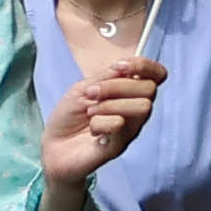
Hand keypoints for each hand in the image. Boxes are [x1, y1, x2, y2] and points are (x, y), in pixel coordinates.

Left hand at [41, 52, 161, 194]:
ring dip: (109, 105)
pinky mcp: (122, 145)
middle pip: (149, 88)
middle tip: (91, 95)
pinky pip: (120, 125)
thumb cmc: (69, 116)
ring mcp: (132, 128)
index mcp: (129, 92)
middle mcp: (136, 110)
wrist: (53, 145)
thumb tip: (125, 65)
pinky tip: (92, 130)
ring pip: (142, 106)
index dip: (144, 66)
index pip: (157, 75)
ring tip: (90, 113)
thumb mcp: (84, 88)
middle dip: (116, 86)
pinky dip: (99, 123)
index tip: (118, 66)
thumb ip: (106, 77)